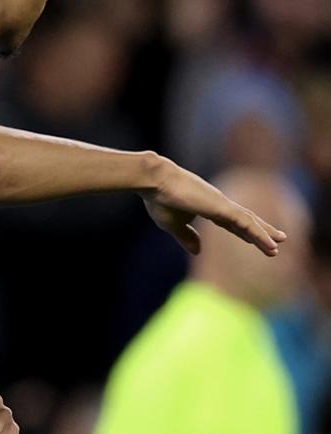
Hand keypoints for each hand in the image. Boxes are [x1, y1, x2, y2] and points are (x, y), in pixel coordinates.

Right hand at [141, 155, 285, 255]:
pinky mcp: (223, 207)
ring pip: (249, 221)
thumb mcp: (172, 225)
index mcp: (207, 207)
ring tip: (277, 245)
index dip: (242, 232)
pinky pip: (247, 223)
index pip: (230, 222)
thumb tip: (198, 252)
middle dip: (260, 231)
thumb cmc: (160, 199)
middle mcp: (219, 204)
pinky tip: (271, 244)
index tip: (254, 241)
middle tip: (277, 241)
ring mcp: (222, 204)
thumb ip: (187, 237)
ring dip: (265, 234)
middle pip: (244, 220)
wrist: (155, 181)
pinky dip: (260, 234)